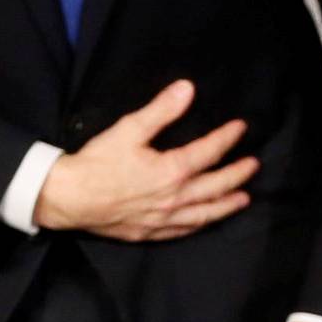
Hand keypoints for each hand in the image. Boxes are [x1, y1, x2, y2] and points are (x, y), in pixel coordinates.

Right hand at [33, 80, 257, 239]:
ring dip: (226, 205)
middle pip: (215, 186)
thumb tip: (187, 89)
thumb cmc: (97, 163)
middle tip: (252, 165)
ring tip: (243, 198)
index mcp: (172, 171)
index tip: (240, 128)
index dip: (227, 138)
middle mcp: (174, 198)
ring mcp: (162, 220)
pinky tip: (205, 221)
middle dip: (236, 174)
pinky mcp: (148, 232)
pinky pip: (183, 231)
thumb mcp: (129, 130)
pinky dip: (199, 224)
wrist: (68, 198)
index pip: (209, 152)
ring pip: (204, 213)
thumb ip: (161, 111)